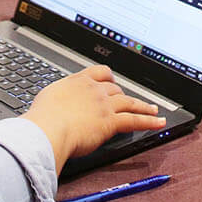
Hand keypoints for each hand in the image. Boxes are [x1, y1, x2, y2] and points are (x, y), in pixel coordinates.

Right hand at [23, 65, 165, 165]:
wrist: (48, 128)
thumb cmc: (42, 117)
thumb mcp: (47, 98)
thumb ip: (57, 98)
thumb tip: (55, 102)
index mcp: (78, 82)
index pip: (99, 72)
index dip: (109, 78)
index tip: (112, 81)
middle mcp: (94, 90)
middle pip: (115, 89)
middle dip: (124, 95)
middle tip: (130, 101)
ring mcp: (104, 105)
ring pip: (129, 102)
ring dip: (143, 106)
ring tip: (152, 109)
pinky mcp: (111, 121)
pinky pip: (135, 120)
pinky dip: (149, 121)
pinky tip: (158, 122)